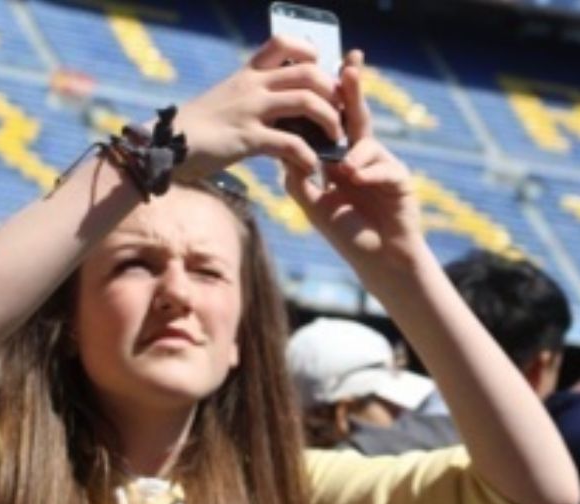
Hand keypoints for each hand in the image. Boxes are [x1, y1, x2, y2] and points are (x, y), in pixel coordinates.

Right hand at [174, 36, 343, 179]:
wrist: (167, 146)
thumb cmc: (196, 129)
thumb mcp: (225, 101)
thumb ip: (250, 97)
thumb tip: (277, 106)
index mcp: (246, 74)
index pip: (283, 43)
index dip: (310, 52)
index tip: (322, 73)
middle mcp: (251, 86)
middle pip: (308, 73)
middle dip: (333, 93)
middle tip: (340, 113)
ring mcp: (250, 111)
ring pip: (306, 102)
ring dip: (329, 121)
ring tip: (335, 139)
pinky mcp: (248, 139)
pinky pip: (290, 143)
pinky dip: (307, 156)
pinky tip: (310, 167)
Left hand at [283, 50, 422, 279]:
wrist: (378, 260)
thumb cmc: (346, 234)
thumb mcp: (314, 206)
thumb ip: (298, 179)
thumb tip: (283, 149)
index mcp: (340, 162)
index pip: (331, 127)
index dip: (326, 103)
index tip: (316, 77)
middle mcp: (361, 159)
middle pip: (354, 118)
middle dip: (352, 90)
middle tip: (350, 62)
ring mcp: (382, 166)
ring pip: (367, 142)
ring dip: (354, 155)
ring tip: (345, 172)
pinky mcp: (400, 178)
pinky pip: (384, 166)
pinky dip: (369, 173)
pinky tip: (359, 182)